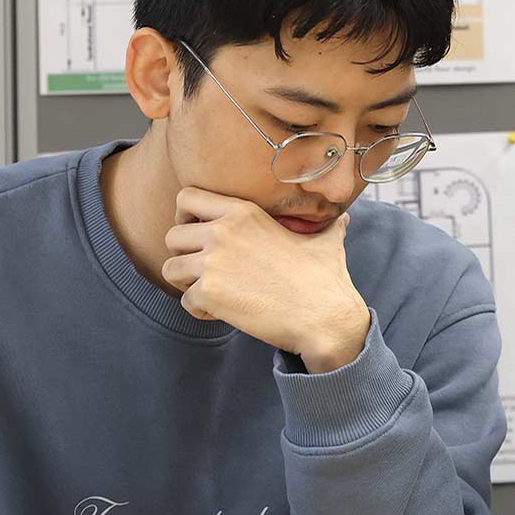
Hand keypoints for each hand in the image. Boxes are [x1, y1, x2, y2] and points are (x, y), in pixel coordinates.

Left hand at [162, 187, 370, 372]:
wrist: (324, 317)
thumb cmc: (325, 281)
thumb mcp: (326, 241)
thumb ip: (327, 226)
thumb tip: (344, 218)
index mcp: (243, 212)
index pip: (187, 197)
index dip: (185, 217)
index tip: (198, 235)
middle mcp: (222, 232)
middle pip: (171, 236)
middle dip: (183, 256)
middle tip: (205, 272)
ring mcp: (212, 262)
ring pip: (170, 269)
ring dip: (187, 284)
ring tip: (214, 294)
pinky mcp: (209, 293)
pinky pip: (184, 301)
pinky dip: (201, 311)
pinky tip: (225, 313)